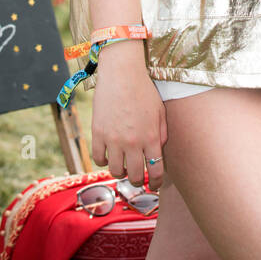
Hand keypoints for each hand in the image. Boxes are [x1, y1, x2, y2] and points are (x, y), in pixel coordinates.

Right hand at [90, 42, 167, 190]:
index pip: (156, 170)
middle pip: (135, 176)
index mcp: (152, 137)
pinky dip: (104, 161)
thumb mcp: (160, 110)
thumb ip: (162, 133)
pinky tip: (108, 155)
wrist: (122, 74)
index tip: (154, 186)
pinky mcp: (99, 134)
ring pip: (116, 171)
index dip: (156, 183)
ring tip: (122, 166)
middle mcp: (134, 142)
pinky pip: (99, 159)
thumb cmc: (143, 90)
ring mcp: (114, 139)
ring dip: (120, 172)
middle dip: (138, 181)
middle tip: (137, 178)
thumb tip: (158, 152)